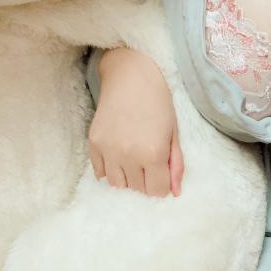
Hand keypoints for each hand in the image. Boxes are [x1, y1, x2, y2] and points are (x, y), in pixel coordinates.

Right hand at [88, 48, 183, 196]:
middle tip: (149, 161)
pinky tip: (119, 155)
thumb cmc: (158, 103)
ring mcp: (108, 151)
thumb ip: (176, 165)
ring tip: (134, 161)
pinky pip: (100, 173)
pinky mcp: (94, 144)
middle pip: (138, 189)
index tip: (162, 172)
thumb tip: (175, 193)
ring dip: (128, 179)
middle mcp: (129, 156)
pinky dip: (110, 170)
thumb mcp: (173, 134)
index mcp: (153, 153)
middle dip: (146, 181)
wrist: (130, 77)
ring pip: (118, 185)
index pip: (157, 191)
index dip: (162, 184)